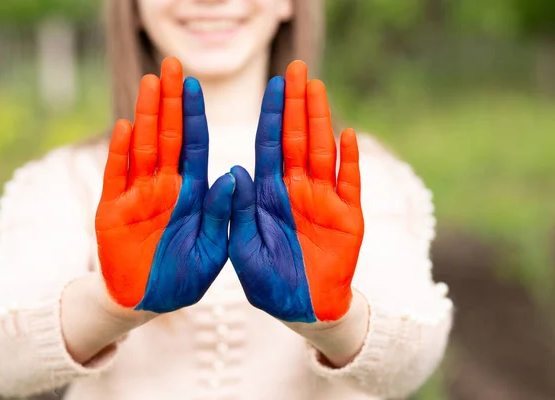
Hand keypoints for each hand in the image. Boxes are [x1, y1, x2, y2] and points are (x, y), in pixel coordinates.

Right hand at [95, 57, 233, 316]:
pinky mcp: (111, 210)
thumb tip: (233, 174)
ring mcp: (137, 196)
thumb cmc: (183, 278)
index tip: (196, 85)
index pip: (195, 146)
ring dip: (145, 115)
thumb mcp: (212, 249)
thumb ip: (221, 213)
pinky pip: (116, 176)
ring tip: (150, 83)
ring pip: (141, 148)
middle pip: (168, 137)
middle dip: (170, 102)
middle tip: (171, 66)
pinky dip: (119, 153)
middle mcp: (165, 188)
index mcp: (193, 195)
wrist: (145, 302)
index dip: (195, 116)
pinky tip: (124, 126)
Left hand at [228, 61, 363, 323]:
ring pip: (322, 152)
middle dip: (295, 105)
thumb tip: (236, 170)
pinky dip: (350, 160)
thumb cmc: (271, 284)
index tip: (271, 85)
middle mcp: (296, 192)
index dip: (271, 116)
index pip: (269, 147)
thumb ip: (239, 211)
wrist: (305, 310)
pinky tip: (347, 134)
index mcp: (268, 197)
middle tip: (295, 68)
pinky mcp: (349, 217)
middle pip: (296, 140)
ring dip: (320, 120)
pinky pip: (350, 183)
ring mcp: (324, 201)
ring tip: (316, 88)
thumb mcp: (245, 250)